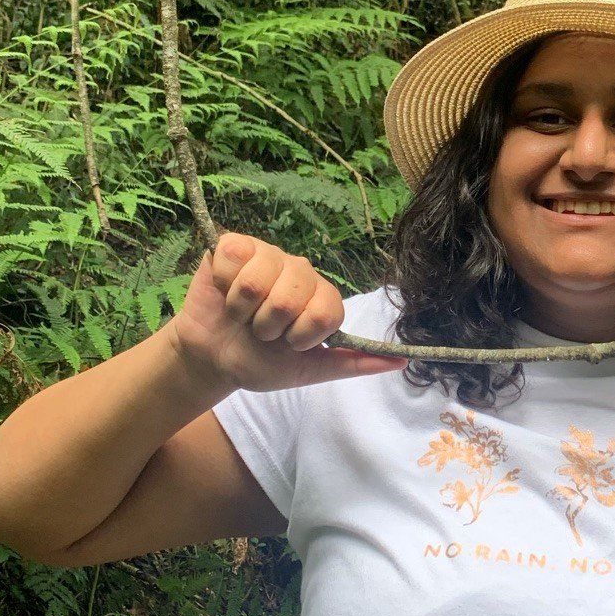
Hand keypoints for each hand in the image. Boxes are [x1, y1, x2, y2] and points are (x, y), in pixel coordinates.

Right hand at [168, 233, 404, 393]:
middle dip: (268, 327)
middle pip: (290, 298)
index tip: (290, 344)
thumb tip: (401, 362)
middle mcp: (298, 270)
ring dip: (241, 311)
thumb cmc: (260, 361)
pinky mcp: (233, 245)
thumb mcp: (309, 370)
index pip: (326, 312)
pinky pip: (232, 259)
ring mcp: (267, 254)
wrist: (213, 359)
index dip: (302, 336)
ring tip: (241, 314)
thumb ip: (352, 363)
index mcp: (321, 296)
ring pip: (257, 282)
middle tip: (261, 330)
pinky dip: (223, 286)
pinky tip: (224, 292)